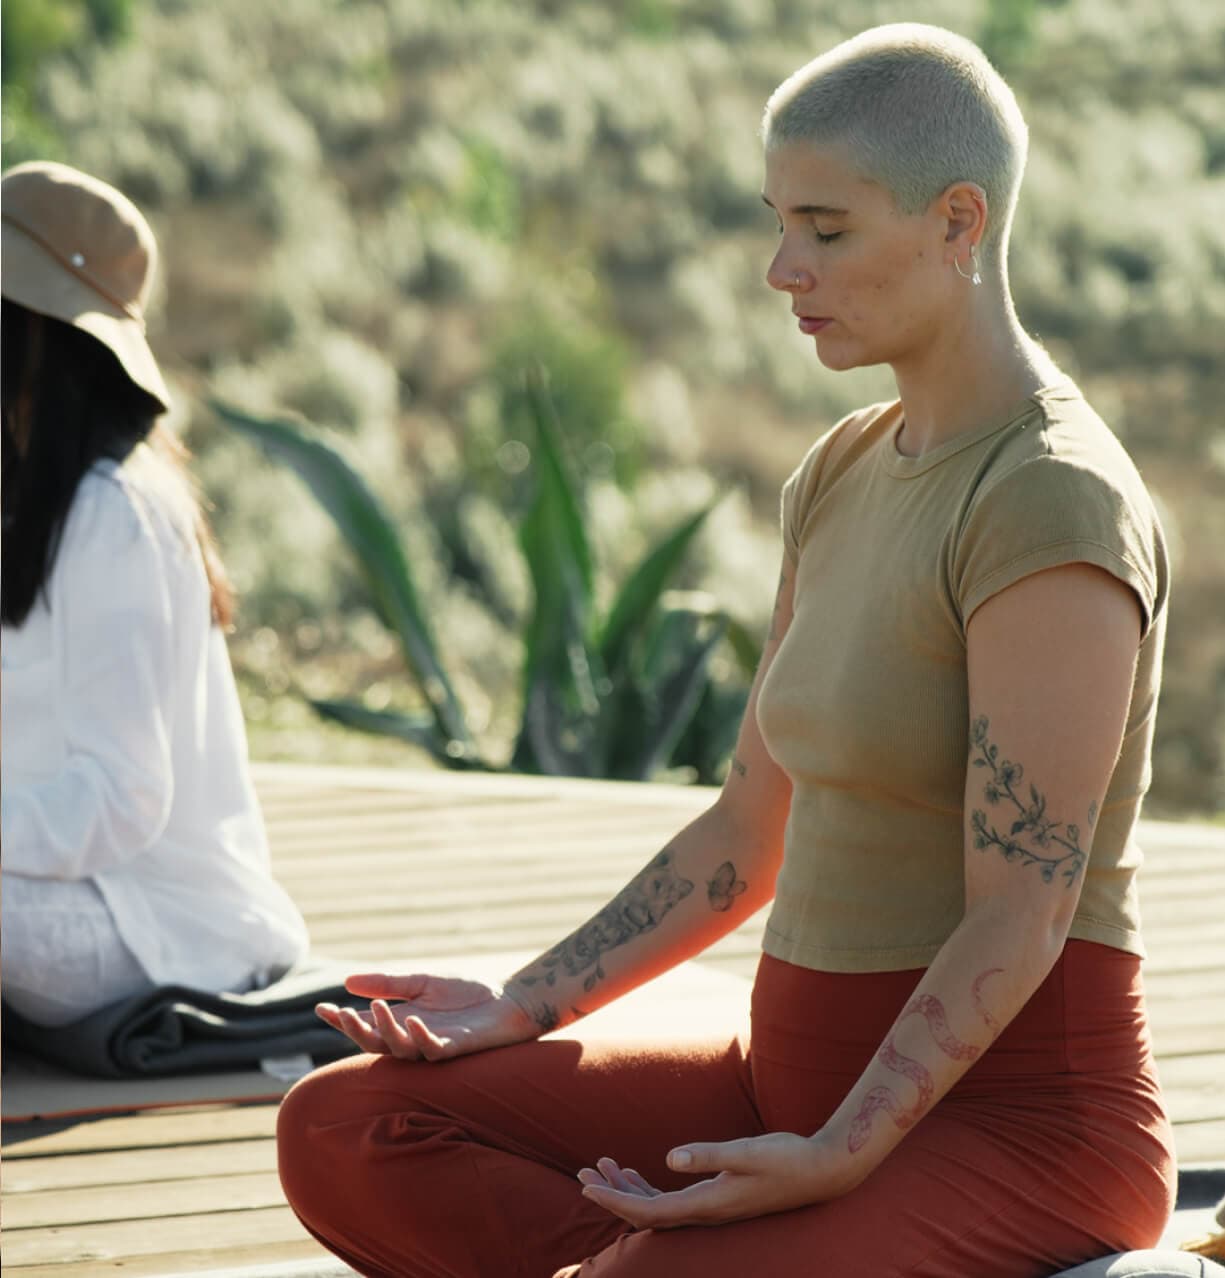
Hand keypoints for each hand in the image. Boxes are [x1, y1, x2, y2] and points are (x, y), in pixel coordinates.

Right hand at [316, 972, 535, 1060]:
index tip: (321, 1009)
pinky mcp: (454, 1049)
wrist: (506, 1001)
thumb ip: (388, 983)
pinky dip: (421, 1036)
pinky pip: (433, 1049)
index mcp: (401, 1021)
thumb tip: (347, 981)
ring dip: (386, 1030)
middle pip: (375, 1043)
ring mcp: (432, 1046)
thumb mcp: (421, 981)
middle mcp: (412, 1038)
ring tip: (377, 1007)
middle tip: (343, 1013)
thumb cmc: (465, 993)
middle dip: (356, 1030)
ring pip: (400, 1049)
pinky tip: (413, 1020)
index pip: (365, 1025)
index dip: (342, 1020)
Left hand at [577, 1132, 855, 1228]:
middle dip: (612, 1193)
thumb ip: (707, 1156)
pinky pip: (674, 1199)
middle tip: (581, 1174)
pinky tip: (639, 1171)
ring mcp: (712, 1208)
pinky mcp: (719, 1198)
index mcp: (707, 1205)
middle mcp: (706, 1213)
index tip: (586, 1186)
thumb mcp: (745, 1152)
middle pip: (646, 1212)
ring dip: (629, 1187)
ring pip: (658, 1206)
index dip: (615, 1200)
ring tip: (602, 1165)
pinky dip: (651, 1185)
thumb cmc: (786, 1159)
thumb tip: (669, 1157)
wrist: (821, 1171)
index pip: (648, 1210)